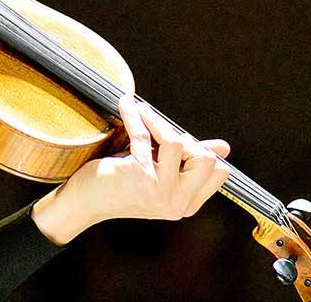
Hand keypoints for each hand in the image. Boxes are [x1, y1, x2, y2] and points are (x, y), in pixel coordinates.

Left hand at [31, 94, 230, 244]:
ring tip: (142, 112)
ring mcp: (159, 192)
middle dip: (185, 138)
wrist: (86, 201)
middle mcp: (177, 203)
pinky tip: (126, 105)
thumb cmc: (123, 184)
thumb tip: (224, 148)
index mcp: (187, 205)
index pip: (218, 171)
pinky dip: (135, 115)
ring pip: (177, 143)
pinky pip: (144, 135)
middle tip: (159, 130)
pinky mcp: (137, 175)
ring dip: (156, 121)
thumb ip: (188, 161)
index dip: (201, 150)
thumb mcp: (161, 173)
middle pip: (205, 159)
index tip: (177, 139)